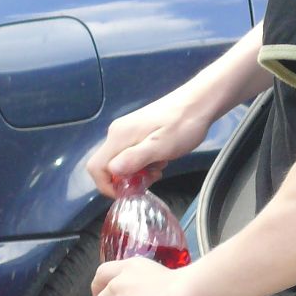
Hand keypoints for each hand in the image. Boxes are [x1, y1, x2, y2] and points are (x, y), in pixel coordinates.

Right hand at [86, 91, 211, 196]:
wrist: (198, 103)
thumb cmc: (183, 125)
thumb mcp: (160, 146)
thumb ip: (135, 158)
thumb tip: (113, 171)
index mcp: (119, 136)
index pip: (96, 167)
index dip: (107, 186)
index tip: (128, 193)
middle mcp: (117, 133)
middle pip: (108, 167)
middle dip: (125, 180)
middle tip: (150, 179)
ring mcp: (127, 131)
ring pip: (121, 162)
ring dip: (137, 173)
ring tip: (159, 168)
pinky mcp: (137, 132)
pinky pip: (131, 155)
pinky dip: (143, 164)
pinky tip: (160, 160)